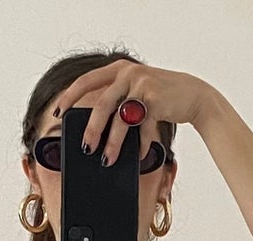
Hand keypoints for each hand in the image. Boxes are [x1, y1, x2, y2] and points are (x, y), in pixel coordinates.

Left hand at [48, 60, 214, 168]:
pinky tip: (140, 156)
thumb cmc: (162, 100)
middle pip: (101, 103)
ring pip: (119, 118)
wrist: (194, 96)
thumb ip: (118, 105)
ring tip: (107, 159)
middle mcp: (127, 73)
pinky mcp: (155, 98)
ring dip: (112, 142)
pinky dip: (140, 145)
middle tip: (85, 148)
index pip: (86, 80)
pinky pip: (142, 127)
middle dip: (91, 129)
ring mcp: (141, 84)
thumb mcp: (136, 96)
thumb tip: (94, 132)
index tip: (57, 113)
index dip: (69, 97)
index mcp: (118, 69)